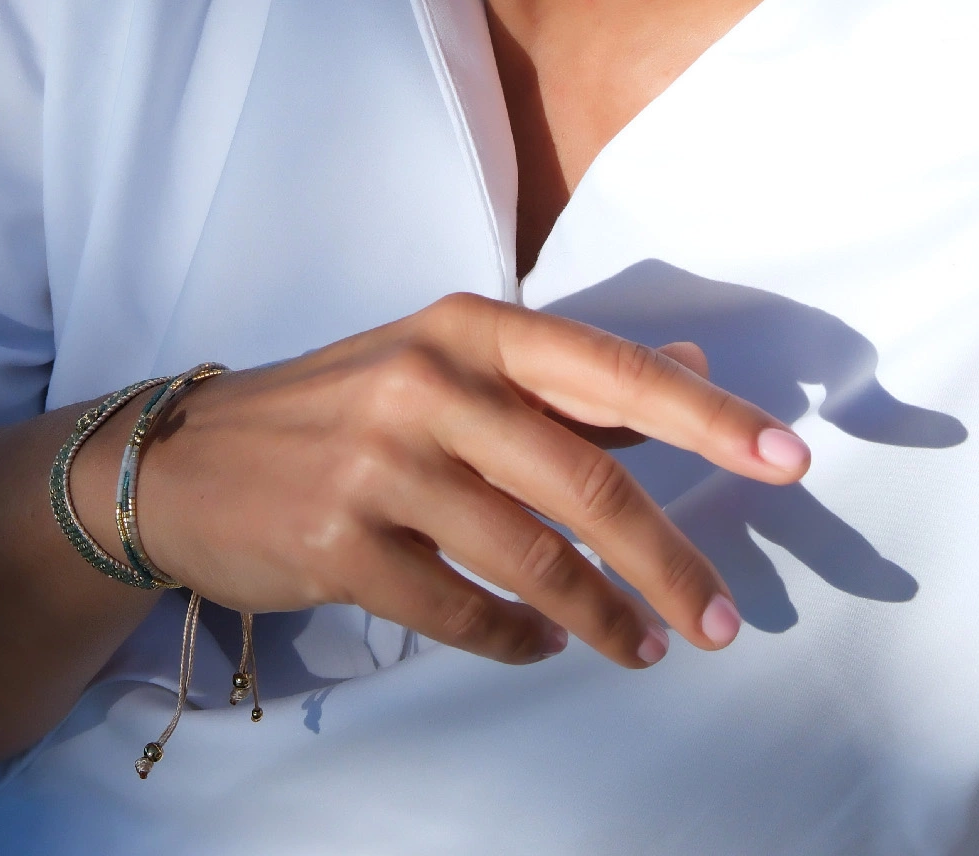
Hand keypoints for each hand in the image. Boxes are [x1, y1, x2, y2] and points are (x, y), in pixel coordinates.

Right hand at [123, 293, 809, 667]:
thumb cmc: (345, 408)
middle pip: (583, 480)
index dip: (707, 416)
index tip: (788, 459)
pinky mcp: (338, 541)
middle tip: (725, 620)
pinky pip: (459, 610)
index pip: (609, 371)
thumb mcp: (450, 365)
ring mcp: (378, 462)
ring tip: (647, 650)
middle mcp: (427, 381)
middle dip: (668, 560)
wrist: (190, 462)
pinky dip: (514, 638)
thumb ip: (571, 377)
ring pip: (528, 556)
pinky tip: (540, 645)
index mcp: (468, 328)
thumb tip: (694, 367)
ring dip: (602, 617)